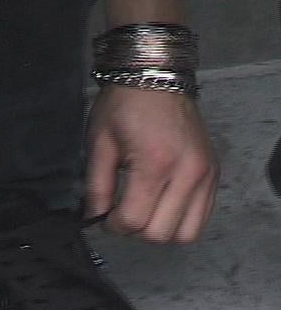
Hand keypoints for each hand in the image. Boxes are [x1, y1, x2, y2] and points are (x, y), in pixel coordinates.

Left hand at [86, 85, 218, 242]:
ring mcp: (206, 175)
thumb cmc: (124, 106)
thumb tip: (95, 219)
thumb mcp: (100, 145)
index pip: (134, 221)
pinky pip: (202, 219)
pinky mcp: (214, 174)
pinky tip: (162, 206)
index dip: (113, 226)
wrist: (157, 75)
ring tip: (144, 211)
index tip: (104, 216)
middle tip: (122, 212)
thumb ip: (97, 188)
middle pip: (160, 233)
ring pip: (185, 234)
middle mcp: (188, 172)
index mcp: (155, 163)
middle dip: (135, 230)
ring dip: (160, 230)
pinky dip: (180, 222)